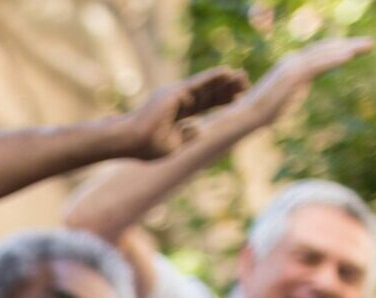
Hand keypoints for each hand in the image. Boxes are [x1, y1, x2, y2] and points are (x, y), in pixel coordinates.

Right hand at [118, 66, 248, 159]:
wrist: (130, 141)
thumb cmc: (146, 147)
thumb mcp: (173, 146)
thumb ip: (186, 137)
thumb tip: (200, 129)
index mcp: (177, 114)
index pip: (203, 105)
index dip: (220, 100)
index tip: (238, 98)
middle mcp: (177, 101)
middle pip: (207, 94)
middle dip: (226, 89)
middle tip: (245, 83)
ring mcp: (175, 96)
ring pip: (205, 87)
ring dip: (224, 81)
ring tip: (242, 76)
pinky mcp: (174, 93)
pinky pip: (198, 83)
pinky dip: (213, 77)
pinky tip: (227, 72)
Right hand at [246, 37, 371, 118]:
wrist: (246, 116)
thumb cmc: (259, 113)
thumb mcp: (281, 99)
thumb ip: (292, 91)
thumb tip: (297, 93)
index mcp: (290, 67)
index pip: (318, 54)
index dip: (336, 49)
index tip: (353, 49)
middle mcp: (292, 62)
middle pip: (325, 50)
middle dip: (348, 45)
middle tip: (369, 44)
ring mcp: (292, 68)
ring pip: (324, 54)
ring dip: (347, 49)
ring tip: (367, 46)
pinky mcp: (292, 76)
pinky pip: (317, 64)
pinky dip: (333, 59)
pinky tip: (349, 56)